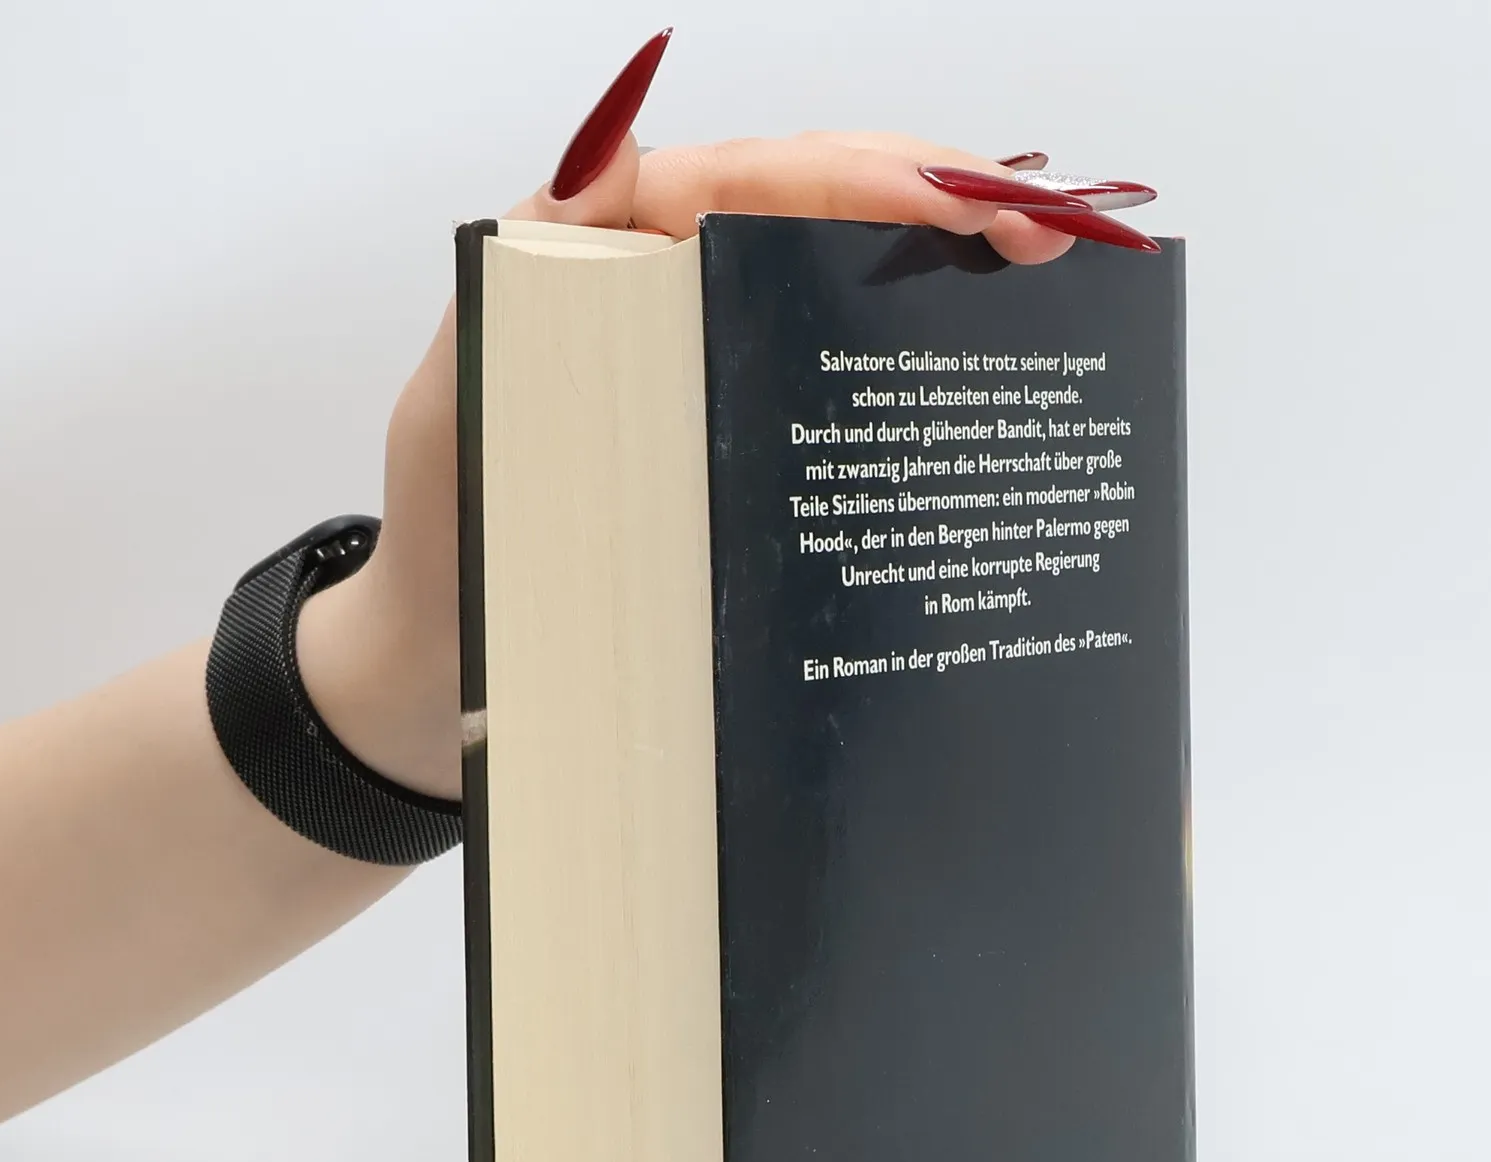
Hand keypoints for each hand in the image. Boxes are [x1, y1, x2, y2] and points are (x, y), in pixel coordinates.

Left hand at [299, 30, 1157, 802]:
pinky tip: (977, 381)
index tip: (970, 201)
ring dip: (940, 284)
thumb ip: (530, 276)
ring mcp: (712, 389)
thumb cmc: (445, 558)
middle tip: (1047, 233)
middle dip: (937, 208)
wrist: (443, 691)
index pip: (753, 186)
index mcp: (607, 272)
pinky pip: (826, 403)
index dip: (867, 180)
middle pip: (817, 221)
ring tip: (1043, 279)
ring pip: (836, 303)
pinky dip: (903, 380)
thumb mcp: (459, 401)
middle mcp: (670, 312)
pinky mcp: (735, 467)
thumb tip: (629, 141)